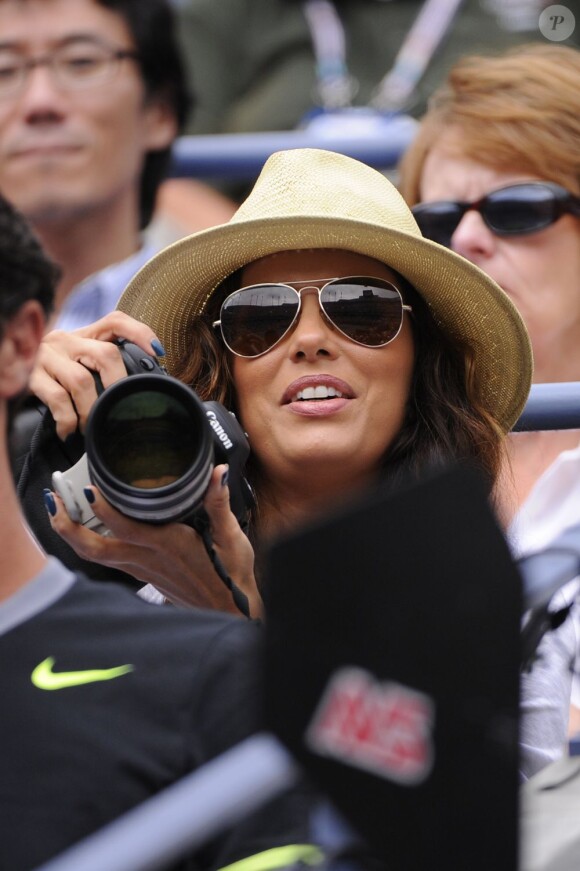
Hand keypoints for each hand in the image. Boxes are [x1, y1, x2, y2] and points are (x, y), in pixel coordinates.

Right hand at [30, 311, 164, 439]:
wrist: (8, 371)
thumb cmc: (53, 374)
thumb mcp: (77, 361)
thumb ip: (101, 366)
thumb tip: (138, 390)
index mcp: (83, 335)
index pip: (115, 321)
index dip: (140, 332)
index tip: (158, 351)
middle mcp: (66, 340)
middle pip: (106, 354)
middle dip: (119, 384)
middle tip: (121, 407)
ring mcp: (47, 357)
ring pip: (82, 381)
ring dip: (91, 409)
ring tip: (90, 425)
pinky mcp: (30, 376)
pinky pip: (57, 399)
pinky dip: (67, 419)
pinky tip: (68, 430)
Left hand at [43, 464, 262, 618]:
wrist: (229, 610)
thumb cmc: (230, 575)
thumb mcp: (230, 536)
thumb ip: (219, 502)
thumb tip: (217, 473)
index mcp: (168, 544)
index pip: (124, 527)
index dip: (102, 508)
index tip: (88, 488)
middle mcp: (148, 558)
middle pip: (94, 547)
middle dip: (68, 526)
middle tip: (52, 500)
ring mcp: (141, 569)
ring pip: (95, 556)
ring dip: (72, 535)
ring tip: (58, 510)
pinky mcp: (142, 575)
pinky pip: (107, 559)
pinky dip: (89, 543)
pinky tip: (86, 528)